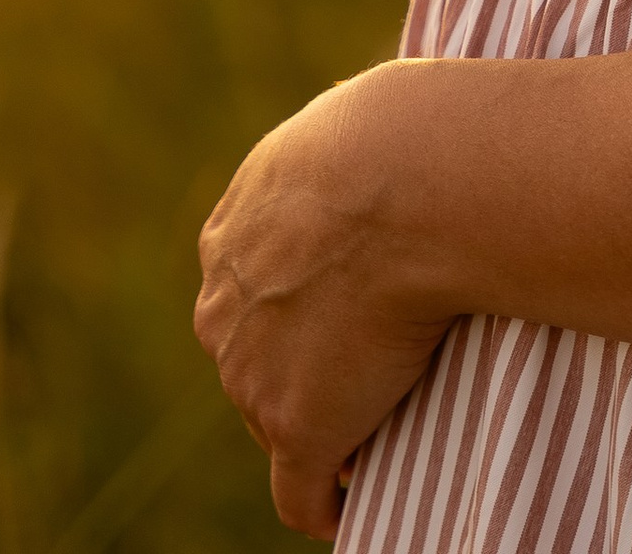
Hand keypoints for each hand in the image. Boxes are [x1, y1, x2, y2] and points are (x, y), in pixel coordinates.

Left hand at [195, 68, 462, 537]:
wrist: (406, 181)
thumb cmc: (400, 136)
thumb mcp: (350, 124)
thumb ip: (343, 160)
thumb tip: (392, 138)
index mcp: (233, 234)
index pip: (253, 292)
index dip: (300, 309)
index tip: (346, 313)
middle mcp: (225, 309)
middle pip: (258, 360)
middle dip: (305, 369)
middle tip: (376, 364)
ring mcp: (255, 376)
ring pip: (281, 422)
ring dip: (327, 426)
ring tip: (387, 416)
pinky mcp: (297, 429)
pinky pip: (301, 495)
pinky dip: (326, 506)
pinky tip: (355, 505)